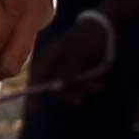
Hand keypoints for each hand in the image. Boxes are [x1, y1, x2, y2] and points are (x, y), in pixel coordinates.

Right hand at [23, 0, 138, 99]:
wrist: (105, 27)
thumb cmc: (89, 38)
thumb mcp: (80, 54)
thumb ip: (69, 70)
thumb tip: (59, 86)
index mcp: (49, 56)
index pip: (37, 78)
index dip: (33, 94)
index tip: (33, 111)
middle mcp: (55, 62)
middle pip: (52, 85)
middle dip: (66, 94)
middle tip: (80, 101)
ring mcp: (66, 66)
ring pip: (68, 86)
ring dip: (81, 89)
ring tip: (98, 87)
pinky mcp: (76, 68)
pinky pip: (78, 83)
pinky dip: (87, 86)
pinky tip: (100, 85)